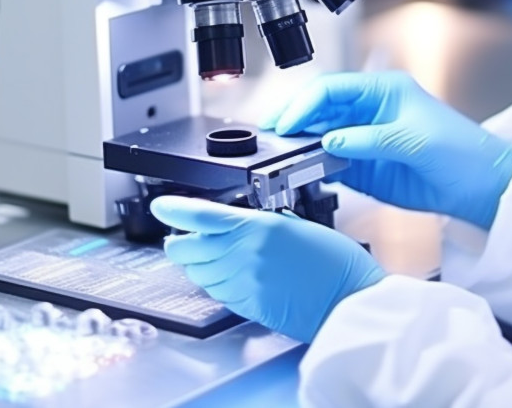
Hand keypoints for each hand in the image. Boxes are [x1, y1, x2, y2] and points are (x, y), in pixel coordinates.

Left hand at [152, 196, 384, 342]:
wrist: (349, 300)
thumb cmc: (336, 263)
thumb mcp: (299, 226)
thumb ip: (263, 223)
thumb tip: (239, 224)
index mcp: (260, 227)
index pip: (202, 216)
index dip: (175, 210)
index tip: (162, 206)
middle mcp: (245, 255)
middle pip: (189, 248)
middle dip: (180, 243)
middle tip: (179, 238)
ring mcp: (244, 283)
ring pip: (199, 273)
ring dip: (198, 265)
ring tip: (207, 259)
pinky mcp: (247, 306)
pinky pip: (218, 293)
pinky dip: (216, 284)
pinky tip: (228, 278)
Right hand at [261, 72, 511, 229]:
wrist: (483, 188)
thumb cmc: (462, 151)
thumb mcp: (414, 140)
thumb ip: (369, 141)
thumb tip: (330, 143)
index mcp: (383, 90)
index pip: (332, 89)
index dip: (305, 104)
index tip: (287, 123)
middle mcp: (369, 112)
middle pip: (320, 110)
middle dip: (294, 120)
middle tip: (269, 136)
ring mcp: (365, 140)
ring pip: (321, 136)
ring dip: (300, 144)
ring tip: (279, 155)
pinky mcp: (366, 168)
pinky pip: (331, 163)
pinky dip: (314, 166)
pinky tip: (302, 170)